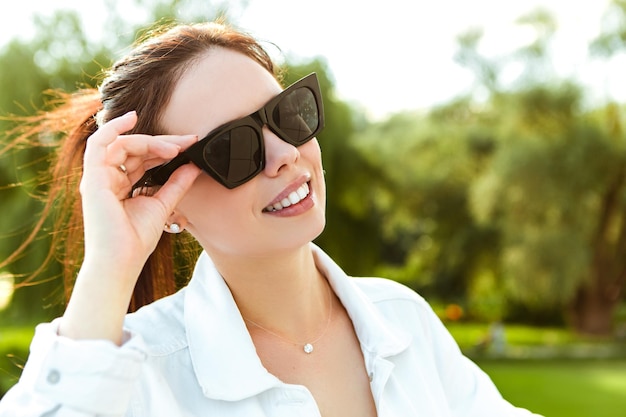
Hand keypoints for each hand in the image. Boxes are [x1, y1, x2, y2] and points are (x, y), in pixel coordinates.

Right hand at [80, 111, 199, 271]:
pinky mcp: (93, 178)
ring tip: (174, 146)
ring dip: (150, 141)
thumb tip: (194, 165)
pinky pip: (100, 143)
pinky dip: (114, 127)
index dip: (165, 148)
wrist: (122, 261)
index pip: (142, 158)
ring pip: (122, 144)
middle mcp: (107, 178)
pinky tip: (132, 118)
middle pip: (134, 148)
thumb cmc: (137, 240)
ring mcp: (98, 177)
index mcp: (120, 185)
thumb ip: (176, 184)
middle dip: (163, 142)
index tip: (190, 144)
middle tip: (188, 140)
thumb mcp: (163, 204)